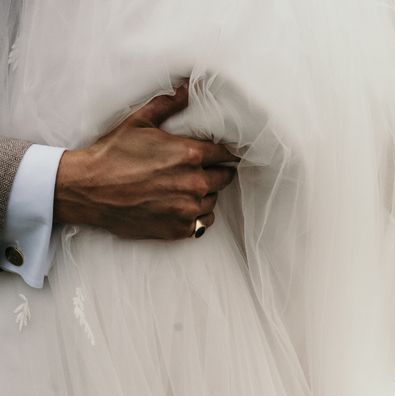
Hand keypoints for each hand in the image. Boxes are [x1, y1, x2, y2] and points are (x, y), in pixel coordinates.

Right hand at [53, 81, 237, 239]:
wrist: (89, 190)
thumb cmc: (112, 154)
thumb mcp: (138, 122)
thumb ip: (167, 105)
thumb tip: (187, 88)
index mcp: (190, 155)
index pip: (225, 154)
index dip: (223, 152)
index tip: (220, 153)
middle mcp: (195, 183)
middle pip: (224, 178)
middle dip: (216, 171)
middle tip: (201, 169)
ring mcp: (189, 209)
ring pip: (213, 200)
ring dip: (205, 193)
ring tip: (186, 187)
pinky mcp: (181, 229)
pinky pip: (204, 223)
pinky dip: (198, 215)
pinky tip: (183, 205)